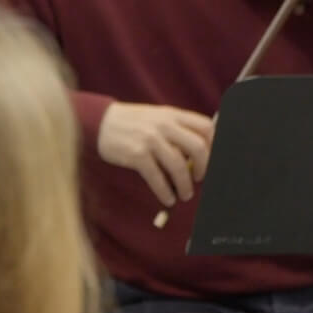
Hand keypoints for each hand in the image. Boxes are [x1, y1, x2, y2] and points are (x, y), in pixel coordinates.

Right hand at [97, 102, 213, 206]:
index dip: (215, 145)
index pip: (206, 127)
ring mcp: (149, 139)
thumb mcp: (156, 117)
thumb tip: (202, 152)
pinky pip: (158, 177)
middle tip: (199, 179)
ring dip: (185, 185)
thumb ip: (177, 128)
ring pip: (179, 166)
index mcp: (171, 114)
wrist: (97, 122)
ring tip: (184, 194)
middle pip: (198, 147)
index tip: (212, 160)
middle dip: (204, 168)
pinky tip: (167, 198)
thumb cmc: (131, 123)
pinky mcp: (136, 154)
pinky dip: (165, 191)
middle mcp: (163, 125)